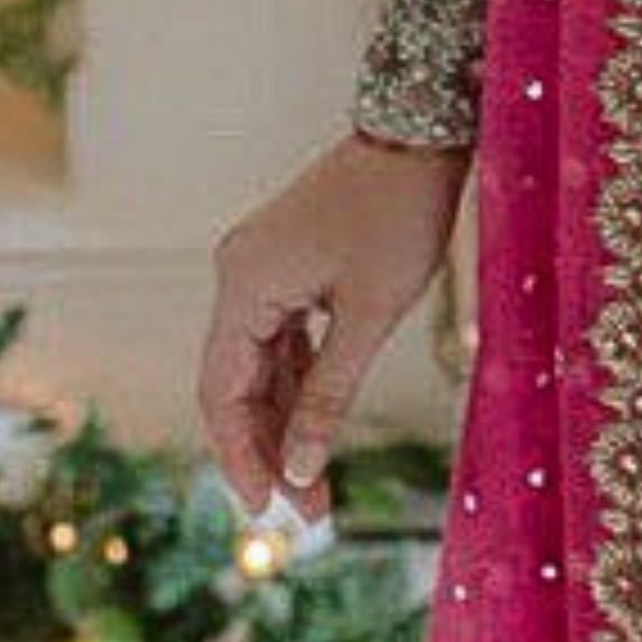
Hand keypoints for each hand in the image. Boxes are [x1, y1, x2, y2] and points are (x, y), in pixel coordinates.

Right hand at [197, 130, 470, 522]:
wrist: (421, 128)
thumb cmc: (401, 213)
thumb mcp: (370, 313)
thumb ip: (328, 393)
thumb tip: (299, 467)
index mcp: (243, 285)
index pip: (220, 393)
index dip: (241, 457)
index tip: (269, 512)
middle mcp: (239, 275)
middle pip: (237, 384)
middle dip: (269, 449)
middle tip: (308, 512)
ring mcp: (262, 267)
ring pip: (261, 365)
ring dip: (285, 421)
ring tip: (318, 486)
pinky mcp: (289, 263)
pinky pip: (282, 337)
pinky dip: (299, 382)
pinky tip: (319, 428)